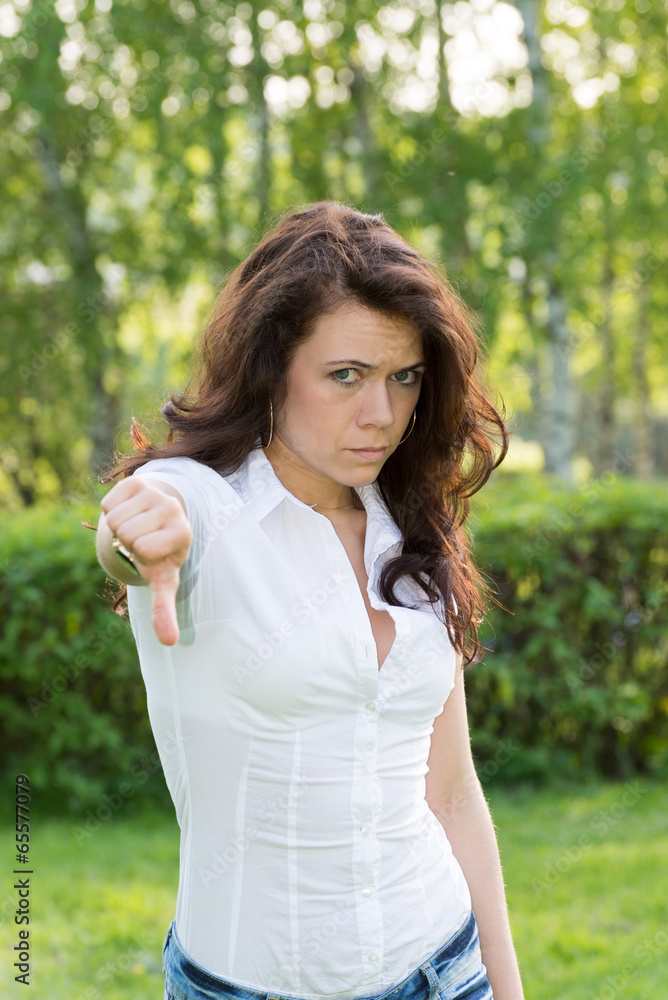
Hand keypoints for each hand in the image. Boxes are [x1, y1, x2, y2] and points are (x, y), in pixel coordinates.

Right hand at [100, 476, 192, 645]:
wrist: (161, 515)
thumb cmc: (162, 553)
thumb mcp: (164, 579)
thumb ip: (164, 609)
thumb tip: (168, 642)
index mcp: (183, 534)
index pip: (144, 549)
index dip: (140, 555)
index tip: (153, 551)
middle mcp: (174, 509)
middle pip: (126, 532)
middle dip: (128, 540)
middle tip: (142, 537)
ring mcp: (157, 492)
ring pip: (115, 517)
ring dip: (119, 525)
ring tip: (137, 525)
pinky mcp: (138, 480)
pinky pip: (108, 502)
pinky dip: (113, 510)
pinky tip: (130, 511)